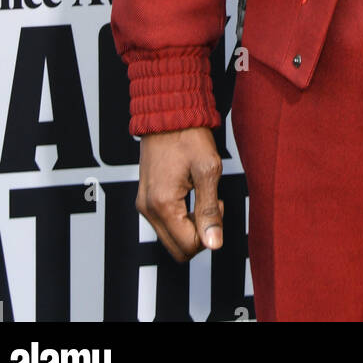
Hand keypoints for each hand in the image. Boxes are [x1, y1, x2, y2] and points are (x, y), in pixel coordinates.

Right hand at [137, 128, 223, 261]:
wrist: (168, 113)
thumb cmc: (188, 135)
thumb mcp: (207, 170)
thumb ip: (210, 210)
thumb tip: (214, 243)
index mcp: (162, 205)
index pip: (188, 247)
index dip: (209, 233)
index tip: (218, 204)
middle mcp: (148, 209)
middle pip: (177, 249)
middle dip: (199, 234)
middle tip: (212, 203)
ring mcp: (144, 204)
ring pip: (171, 238)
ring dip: (190, 225)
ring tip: (202, 194)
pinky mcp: (145, 198)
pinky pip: (164, 223)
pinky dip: (181, 216)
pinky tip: (191, 192)